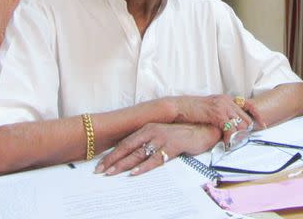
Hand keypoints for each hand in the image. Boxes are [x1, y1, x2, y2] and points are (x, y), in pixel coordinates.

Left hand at [95, 123, 219, 175]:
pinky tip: (135, 173)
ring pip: (138, 154)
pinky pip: (156, 159)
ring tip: (111, 174)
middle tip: (100, 171)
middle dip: (112, 161)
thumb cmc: (180, 135)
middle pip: (128, 148)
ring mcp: (162, 138)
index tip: (101, 165)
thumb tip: (132, 157)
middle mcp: (152, 131)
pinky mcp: (172, 145)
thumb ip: (147, 143)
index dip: (112, 154)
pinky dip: (144, 167)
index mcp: (147, 128)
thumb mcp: (161, 136)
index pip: (125, 143)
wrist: (202, 130)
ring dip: (124, 164)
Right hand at [172, 95, 255, 144]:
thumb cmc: (192, 111)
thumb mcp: (211, 108)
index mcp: (227, 99)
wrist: (179, 107)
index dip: (257, 116)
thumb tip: (230, 126)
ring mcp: (222, 106)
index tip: (263, 124)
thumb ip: (222, 114)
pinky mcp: (217, 114)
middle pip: (246, 118)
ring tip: (234, 144)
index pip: (249, 105)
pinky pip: (230, 128)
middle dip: (246, 131)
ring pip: (240, 124)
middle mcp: (227, 101)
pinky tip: (226, 143)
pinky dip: (230, 137)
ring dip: (239, 137)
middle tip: (243, 141)